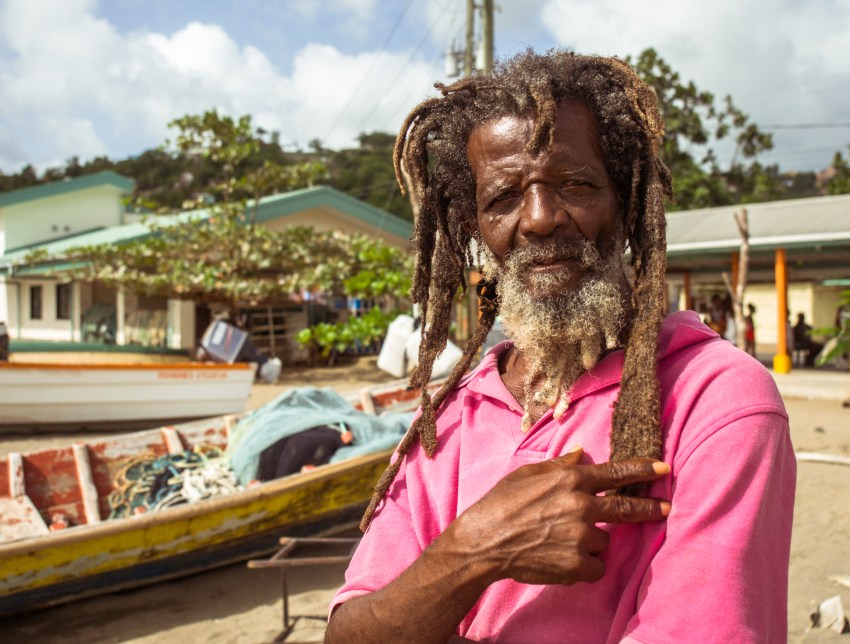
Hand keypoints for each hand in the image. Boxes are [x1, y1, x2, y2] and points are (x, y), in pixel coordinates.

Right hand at [448, 447, 669, 586]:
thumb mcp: (526, 475)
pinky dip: (584, 565)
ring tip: (560, 541)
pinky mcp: (576, 565)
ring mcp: (580, 536)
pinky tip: (562, 559)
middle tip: (666, 508)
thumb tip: (582, 454)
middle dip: (648, 507)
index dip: (641, 469)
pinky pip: (596, 566)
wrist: (484, 542)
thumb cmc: (500, 504)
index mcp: (569, 480)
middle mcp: (580, 505)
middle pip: (625, 507)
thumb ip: (558, 466)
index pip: (614, 473)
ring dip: (590, 541)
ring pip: (604, 540)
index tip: (663, 468)